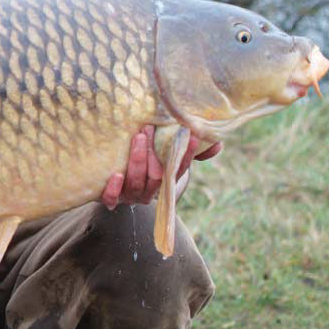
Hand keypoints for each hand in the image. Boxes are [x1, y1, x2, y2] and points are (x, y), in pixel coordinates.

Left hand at [99, 125, 221, 208]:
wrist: (117, 180)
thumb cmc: (147, 161)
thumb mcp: (167, 152)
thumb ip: (191, 149)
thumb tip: (218, 143)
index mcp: (165, 181)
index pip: (179, 169)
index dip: (186, 154)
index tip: (191, 135)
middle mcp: (150, 191)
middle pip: (156, 177)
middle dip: (153, 153)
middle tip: (148, 129)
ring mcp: (130, 196)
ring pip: (136, 183)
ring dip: (137, 161)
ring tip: (136, 138)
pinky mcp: (110, 199)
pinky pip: (111, 199)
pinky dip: (114, 189)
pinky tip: (115, 175)